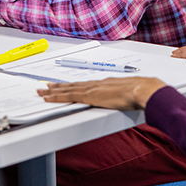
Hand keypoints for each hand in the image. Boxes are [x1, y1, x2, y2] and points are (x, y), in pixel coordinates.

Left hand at [37, 77, 166, 110]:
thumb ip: (126, 98)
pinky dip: (57, 96)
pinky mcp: (90, 96)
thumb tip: (129, 101)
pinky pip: (69, 96)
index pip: (84, 85)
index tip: (64, 87)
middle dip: (58, 87)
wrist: (143, 90)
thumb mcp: (131, 95)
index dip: (73, 86)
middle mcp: (96, 84)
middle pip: (73, 85)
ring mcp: (92, 89)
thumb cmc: (141, 93)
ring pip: (68, 89)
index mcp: (105, 84)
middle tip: (45, 87)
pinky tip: (48, 97)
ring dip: (54, 91)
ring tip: (42, 91)